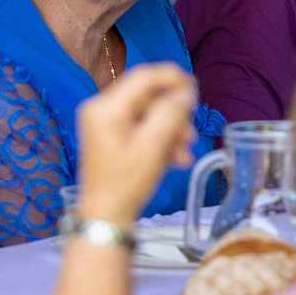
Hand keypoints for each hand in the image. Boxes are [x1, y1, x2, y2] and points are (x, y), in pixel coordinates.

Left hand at [74, 63, 199, 227]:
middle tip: (190, 133)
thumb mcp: (153, 147)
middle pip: (147, 97)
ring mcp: (104, 124)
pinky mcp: (111, 136)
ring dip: (169, 130)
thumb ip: (171, 114)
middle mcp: (100, 110)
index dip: (172, 78)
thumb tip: (186, 92)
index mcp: (105, 108)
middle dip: (172, 114)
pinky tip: (175, 158)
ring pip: (147, 114)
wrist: (106, 216)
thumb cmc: (124, 185)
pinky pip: (140, 128)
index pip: (143, 77)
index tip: (195, 87)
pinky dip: (159, 139)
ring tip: (184, 151)